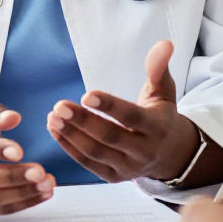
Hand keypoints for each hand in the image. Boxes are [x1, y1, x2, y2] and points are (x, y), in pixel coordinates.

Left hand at [46, 41, 202, 181]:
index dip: (109, 107)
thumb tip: (164, 44)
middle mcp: (144, 151)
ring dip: (71, 135)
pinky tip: (54, 129)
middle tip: (60, 106)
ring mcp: (128, 168)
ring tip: (53, 116)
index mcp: (157, 128)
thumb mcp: (163, 92)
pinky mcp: (113, 177)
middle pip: (110, 137)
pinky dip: (69, 147)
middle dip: (83, 121)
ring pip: (96, 152)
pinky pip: (88, 163)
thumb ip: (159, 68)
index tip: (86, 95)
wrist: (169, 154)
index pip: (131, 117)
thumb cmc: (161, 116)